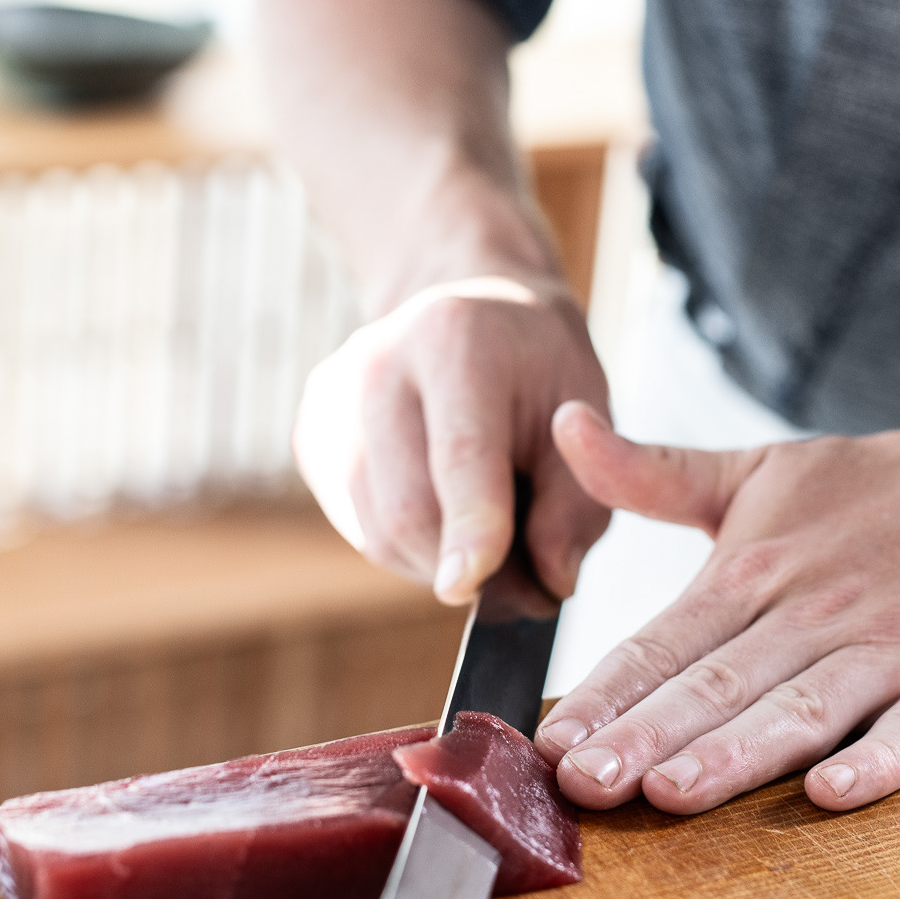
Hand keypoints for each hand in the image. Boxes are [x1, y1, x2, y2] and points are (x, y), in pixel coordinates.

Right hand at [293, 277, 610, 602]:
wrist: (472, 311)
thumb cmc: (538, 369)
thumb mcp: (587, 413)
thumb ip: (576, 501)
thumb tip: (548, 580)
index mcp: (455, 337)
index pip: (458, 451)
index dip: (466, 526)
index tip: (468, 587)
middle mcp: (378, 359)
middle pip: (407, 509)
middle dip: (461, 564)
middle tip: (518, 578)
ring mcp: (334, 397)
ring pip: (377, 532)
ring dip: (436, 561)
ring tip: (483, 533)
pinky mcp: (312, 433)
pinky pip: (358, 527)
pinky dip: (406, 545)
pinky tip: (441, 507)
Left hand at [536, 400, 899, 813]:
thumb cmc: (878, 490)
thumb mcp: (757, 469)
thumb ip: (653, 472)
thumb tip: (564, 428)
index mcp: (752, 572)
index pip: (662, 643)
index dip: (604, 694)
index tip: (545, 743)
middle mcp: (813, 613)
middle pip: (717, 683)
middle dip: (644, 737)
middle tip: (580, 785)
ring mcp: (892, 650)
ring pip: (802, 709)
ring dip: (736, 753)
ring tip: (671, 793)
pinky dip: (881, 760)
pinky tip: (833, 792)